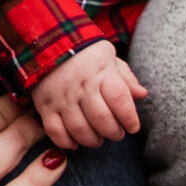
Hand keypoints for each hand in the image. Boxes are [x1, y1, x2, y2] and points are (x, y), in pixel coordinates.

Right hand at [31, 40, 147, 149]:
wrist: (46, 44)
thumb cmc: (85, 55)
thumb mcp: (109, 58)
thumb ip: (126, 77)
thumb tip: (142, 94)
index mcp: (101, 72)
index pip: (120, 99)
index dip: (129, 117)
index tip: (133, 127)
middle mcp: (81, 85)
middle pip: (101, 119)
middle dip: (113, 132)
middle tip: (117, 134)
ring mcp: (61, 96)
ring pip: (79, 129)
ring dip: (92, 140)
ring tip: (98, 138)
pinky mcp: (44, 105)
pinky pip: (55, 131)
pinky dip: (67, 142)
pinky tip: (75, 141)